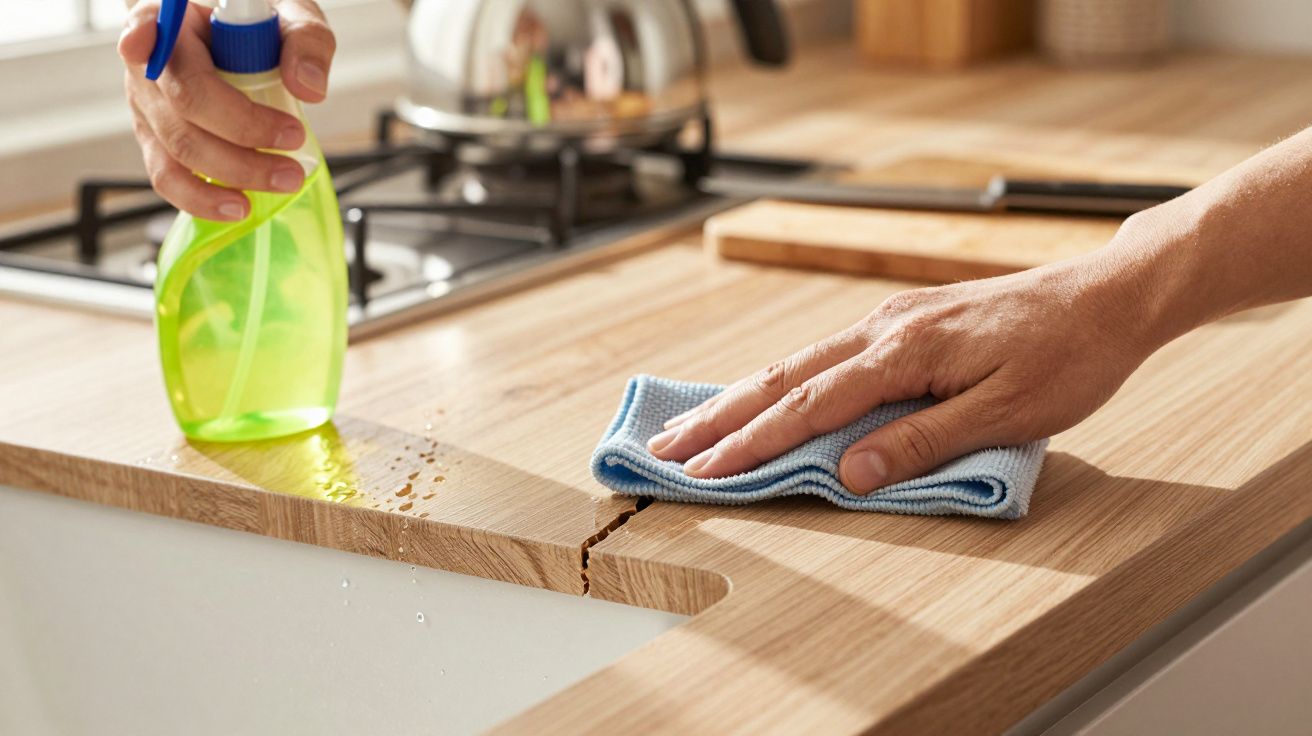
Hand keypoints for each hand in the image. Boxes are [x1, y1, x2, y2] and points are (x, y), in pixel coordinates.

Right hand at [117, 0, 336, 219]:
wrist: (248, 45)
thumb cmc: (260, 26)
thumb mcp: (290, 16)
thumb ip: (305, 39)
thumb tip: (308, 86)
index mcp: (172, 19)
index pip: (149, 27)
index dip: (143, 36)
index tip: (143, 40)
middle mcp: (149, 63)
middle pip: (184, 103)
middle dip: (243, 132)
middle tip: (294, 143)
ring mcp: (148, 105)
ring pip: (178, 148)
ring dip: (235, 172)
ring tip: (285, 179)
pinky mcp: (157, 141)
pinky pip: (169, 177)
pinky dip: (204, 199)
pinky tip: (238, 207)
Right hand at [647, 252, 1155, 493]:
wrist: (1107, 296)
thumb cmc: (1069, 356)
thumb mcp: (1006, 413)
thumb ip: (923, 442)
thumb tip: (850, 473)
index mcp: (903, 353)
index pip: (808, 407)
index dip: (752, 444)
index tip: (702, 471)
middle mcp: (884, 330)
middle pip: (783, 378)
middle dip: (721, 416)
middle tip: (666, 446)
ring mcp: (890, 320)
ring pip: (798, 361)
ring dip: (743, 395)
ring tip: (698, 423)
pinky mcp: (904, 321)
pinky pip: (826, 353)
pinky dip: (784, 379)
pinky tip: (768, 393)